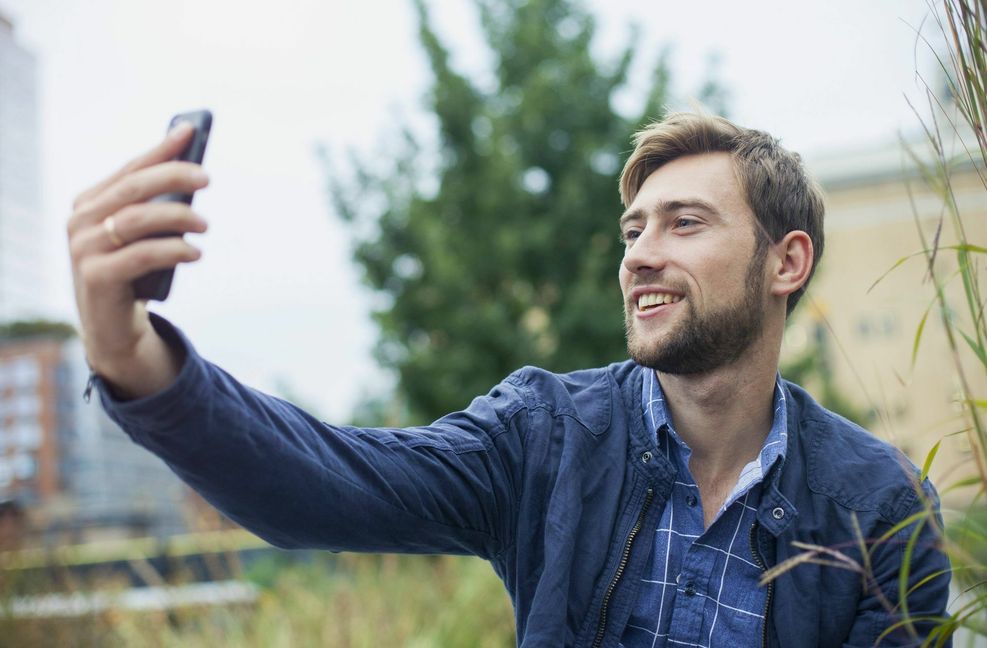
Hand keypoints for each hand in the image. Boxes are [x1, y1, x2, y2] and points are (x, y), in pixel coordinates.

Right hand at [67, 122, 208, 398]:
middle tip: (207, 177)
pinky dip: (173, 250)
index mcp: (90, 202)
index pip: (130, 169)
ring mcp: (84, 249)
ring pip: (137, 219)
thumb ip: (156, 206)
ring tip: (205, 224)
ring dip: (178, 217)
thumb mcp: (142, 235)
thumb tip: (193, 173)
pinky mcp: (95, 277)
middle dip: (173, 176)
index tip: (191, 131)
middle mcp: (80, 221)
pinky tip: (195, 253)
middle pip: (133, 188)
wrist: (113, 325)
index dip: (161, 149)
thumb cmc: (133, 272)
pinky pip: (140, 255)